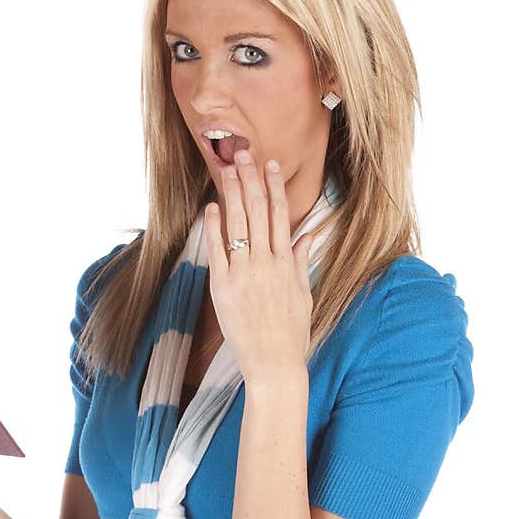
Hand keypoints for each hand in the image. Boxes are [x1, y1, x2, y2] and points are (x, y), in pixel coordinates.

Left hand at [204, 150, 313, 384]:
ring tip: (225, 169)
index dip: (274, 187)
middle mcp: (266, 263)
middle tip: (242, 154)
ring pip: (238, 225)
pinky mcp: (223, 288)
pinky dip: (215, 227)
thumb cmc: (291, 332)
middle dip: (249, 180)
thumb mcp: (302, 293)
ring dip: (231, 194)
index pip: (280, 215)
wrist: (274, 364)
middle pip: (257, 211)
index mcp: (286, 263)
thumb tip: (305, 236)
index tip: (270, 165)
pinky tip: (212, 207)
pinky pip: (218, 251)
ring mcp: (243, 274)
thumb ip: (299, 261)